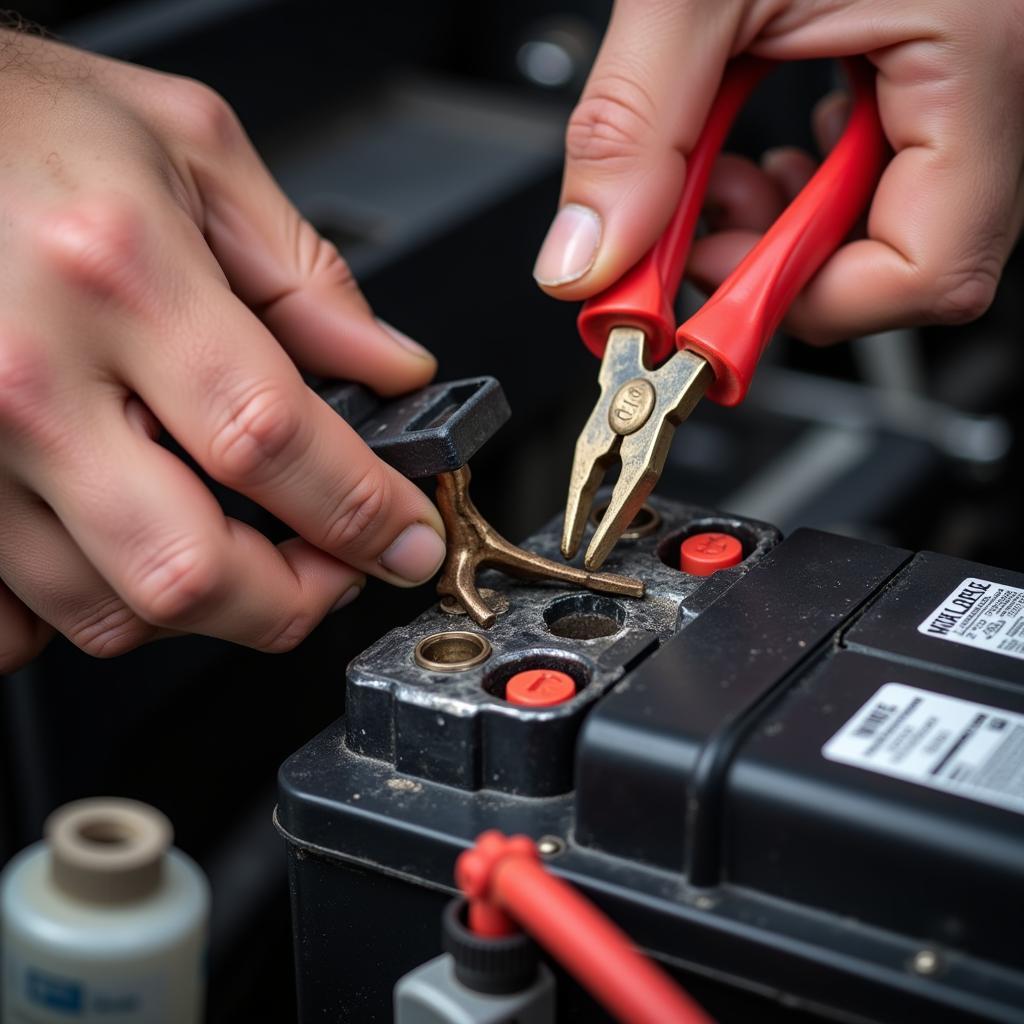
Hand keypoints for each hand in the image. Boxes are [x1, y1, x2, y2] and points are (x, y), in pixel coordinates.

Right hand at [0, 30, 446, 670]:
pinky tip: (128, 554)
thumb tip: (390, 369)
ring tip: (245, 551)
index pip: (273, 440)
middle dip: (293, 600)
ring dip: (206, 607)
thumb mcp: (193, 154)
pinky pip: (15, 621)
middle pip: (191, 570)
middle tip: (335, 571)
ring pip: (108, 611)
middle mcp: (27, 374)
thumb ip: (305, 278)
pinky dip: (90, 610)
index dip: (364, 512)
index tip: (406, 539)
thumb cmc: (22, 123)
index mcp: (117, 272)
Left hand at [534, 0, 1023, 342]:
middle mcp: (997, 77)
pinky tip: (751, 147)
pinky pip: (875, 170)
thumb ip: (633, 127)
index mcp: (978, 49)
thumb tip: (588, 259)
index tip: (705, 303)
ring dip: (779, 228)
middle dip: (778, 267)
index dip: (807, 303)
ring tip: (715, 181)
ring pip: (886, 224)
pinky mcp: (930, 69)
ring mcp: (966, 79)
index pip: (930, 269)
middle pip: (906, 261)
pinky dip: (795, 183)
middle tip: (693, 239)